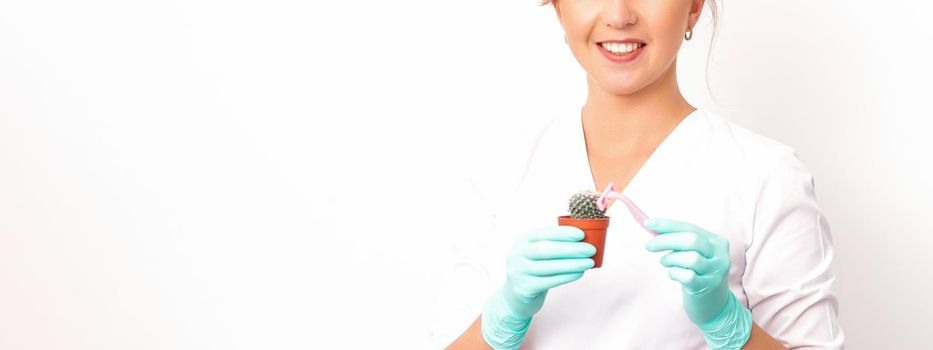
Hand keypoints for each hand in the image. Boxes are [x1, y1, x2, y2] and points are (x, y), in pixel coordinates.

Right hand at [482, 226, 595, 348]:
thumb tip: (583, 239)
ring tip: (589, 262)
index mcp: (523, 239)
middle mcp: (517, 254)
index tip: (581, 234)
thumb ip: (554, 244)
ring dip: (572, 264)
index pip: (544, 233)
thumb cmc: (534, 269)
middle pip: (546, 249)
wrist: (516, 295)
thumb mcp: (537, 252)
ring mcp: (518, 271)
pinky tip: (579, 273)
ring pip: (549, 266)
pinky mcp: (524, 288)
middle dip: (571, 249)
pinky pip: (549, 281)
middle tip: (590, 249)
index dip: (563, 233)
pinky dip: (566, 277)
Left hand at [644, 217, 751, 349]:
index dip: (668, 225)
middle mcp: (720, 256)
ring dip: (671, 259)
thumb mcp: (693, 253)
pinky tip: (674, 274)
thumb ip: (678, 240)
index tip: (648, 223)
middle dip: (665, 240)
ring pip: (691, 258)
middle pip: (691, 240)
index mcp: (717, 242)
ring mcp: (716, 272)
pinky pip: (687, 276)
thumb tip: (651, 225)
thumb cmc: (697, 273)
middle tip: (648, 245)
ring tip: (666, 263)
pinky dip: (675, 273)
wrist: (713, 305)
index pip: (690, 227)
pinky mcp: (708, 287)